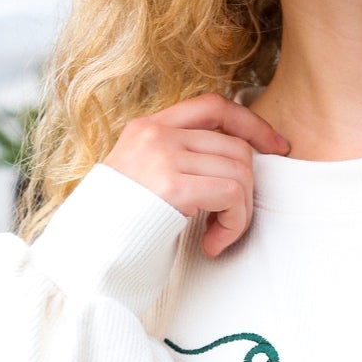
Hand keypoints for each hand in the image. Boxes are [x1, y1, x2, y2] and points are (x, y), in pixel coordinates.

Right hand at [104, 93, 289, 256]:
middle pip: (235, 146)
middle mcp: (155, 134)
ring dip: (239, 213)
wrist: (84, 255)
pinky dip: (233, 224)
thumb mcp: (143, 179)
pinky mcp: (171, 185)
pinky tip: (212, 244)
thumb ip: (179, 160)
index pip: (214, 106)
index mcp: (148, 127)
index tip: (277, 147)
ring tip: (216, 237)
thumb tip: (238, 163)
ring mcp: (162, 156)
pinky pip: (231, 195)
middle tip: (228, 222)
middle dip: (245, 189)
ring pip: (240, 171)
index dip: (252, 124)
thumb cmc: (117, 227)